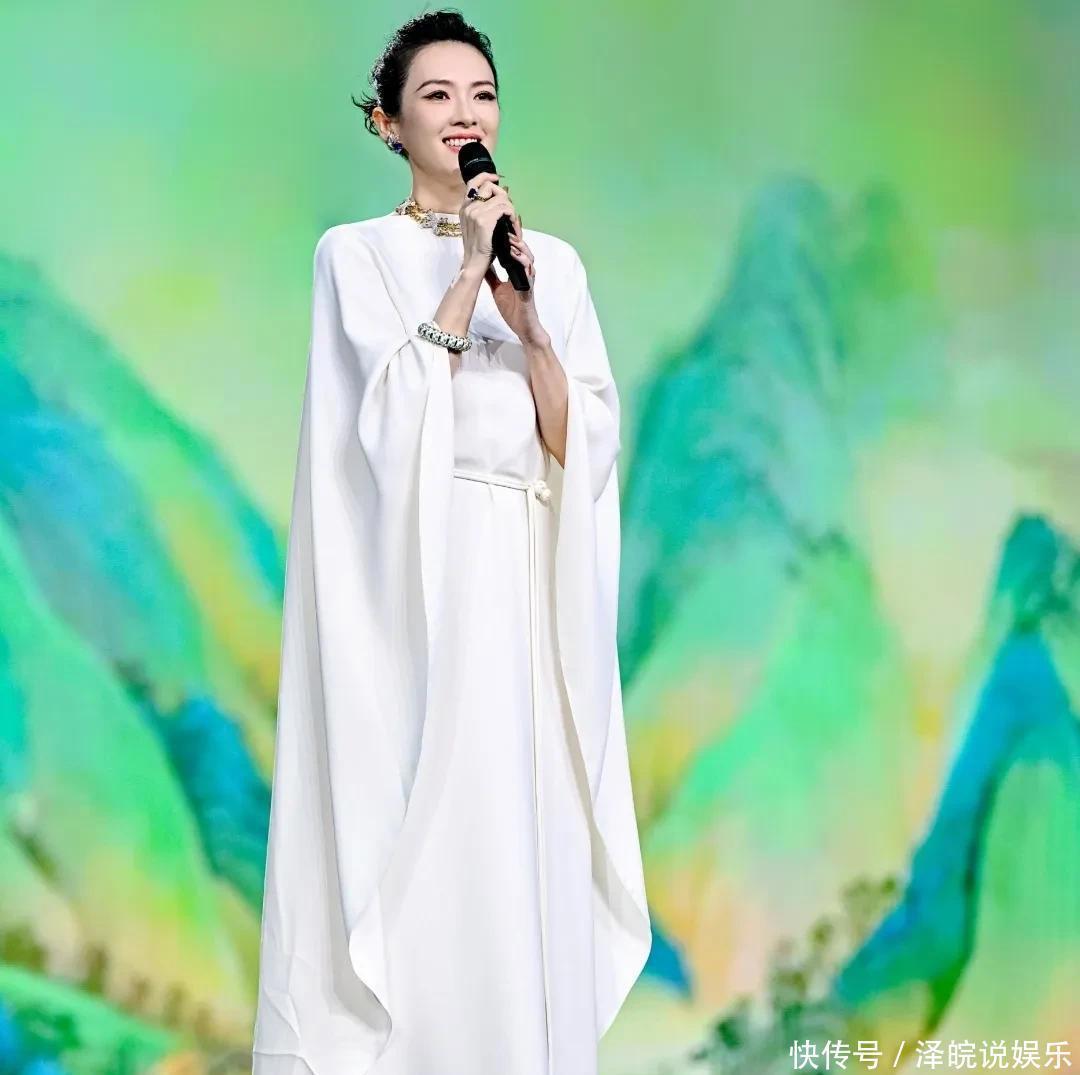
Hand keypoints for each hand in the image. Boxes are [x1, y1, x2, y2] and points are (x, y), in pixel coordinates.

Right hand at [459, 171, 517, 271]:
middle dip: (505, 198)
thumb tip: (499, 202)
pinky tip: (514, 230)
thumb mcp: (476, 227)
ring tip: (513, 226)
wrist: (474, 264)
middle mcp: (468, 207)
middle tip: (510, 214)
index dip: (486, 176)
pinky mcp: (484, 220)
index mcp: (465, 207)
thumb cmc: (479, 249)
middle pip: (491, 187)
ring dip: (512, 212)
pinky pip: (505, 209)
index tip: (497, 179)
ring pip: (502, 199)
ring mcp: (475, 212)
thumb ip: (482, 212)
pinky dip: (513, 219)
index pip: (473, 182)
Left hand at [484, 207, 544, 344]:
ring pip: (528, 256)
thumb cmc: (512, 308)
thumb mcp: (497, 288)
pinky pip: (528, 272)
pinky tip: (515, 256)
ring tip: (509, 238)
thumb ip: (492, 275)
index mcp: (517, 270)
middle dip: (514, 236)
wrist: (522, 326)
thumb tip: (481, 265)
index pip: (514, 249)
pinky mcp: (530, 288)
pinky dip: (522, 263)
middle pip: (522, 248)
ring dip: (519, 247)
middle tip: (504, 226)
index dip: (508, 237)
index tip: (498, 227)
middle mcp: (524, 271)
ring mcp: (528, 279)